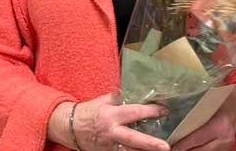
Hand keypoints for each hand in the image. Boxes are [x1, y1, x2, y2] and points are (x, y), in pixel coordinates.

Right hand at [50, 93, 170, 150]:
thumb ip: (121, 97)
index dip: (150, 112)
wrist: (70, 128)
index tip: (164, 111)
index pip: (134, 113)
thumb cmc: (90, 111)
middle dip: (150, 144)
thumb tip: (139, 91)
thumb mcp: (105, 100)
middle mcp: (111, 133)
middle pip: (134, 139)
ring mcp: (109, 146)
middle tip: (165, 147)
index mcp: (111, 116)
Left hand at [170, 85, 235, 150]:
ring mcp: (227, 146)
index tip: (170, 147)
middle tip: (173, 149)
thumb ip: (194, 116)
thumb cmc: (223, 100)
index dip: (181, 145)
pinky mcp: (228, 149)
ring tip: (180, 149)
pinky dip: (199, 150)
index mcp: (219, 126)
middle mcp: (224, 139)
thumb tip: (176, 125)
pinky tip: (190, 149)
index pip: (196, 139)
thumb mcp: (208, 104)